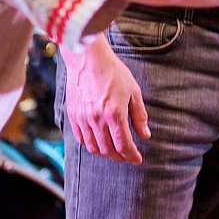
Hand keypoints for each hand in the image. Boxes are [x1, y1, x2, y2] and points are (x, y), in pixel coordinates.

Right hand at [62, 33, 149, 163]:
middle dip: (120, 157)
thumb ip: (139, 116)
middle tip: (128, 156)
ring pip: (94, 147)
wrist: (88, 59)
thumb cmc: (113, 72)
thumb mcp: (133, 92)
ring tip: (114, 152)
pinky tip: (99, 142)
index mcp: (114, 114)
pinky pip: (81, 138)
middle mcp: (97, 119)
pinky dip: (91, 145)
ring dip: (106, 153)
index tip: (137, 159)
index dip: (132, 156)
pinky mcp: (73, 115)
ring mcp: (83, 118)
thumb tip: (145, 135)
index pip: (123, 145)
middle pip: (108, 150)